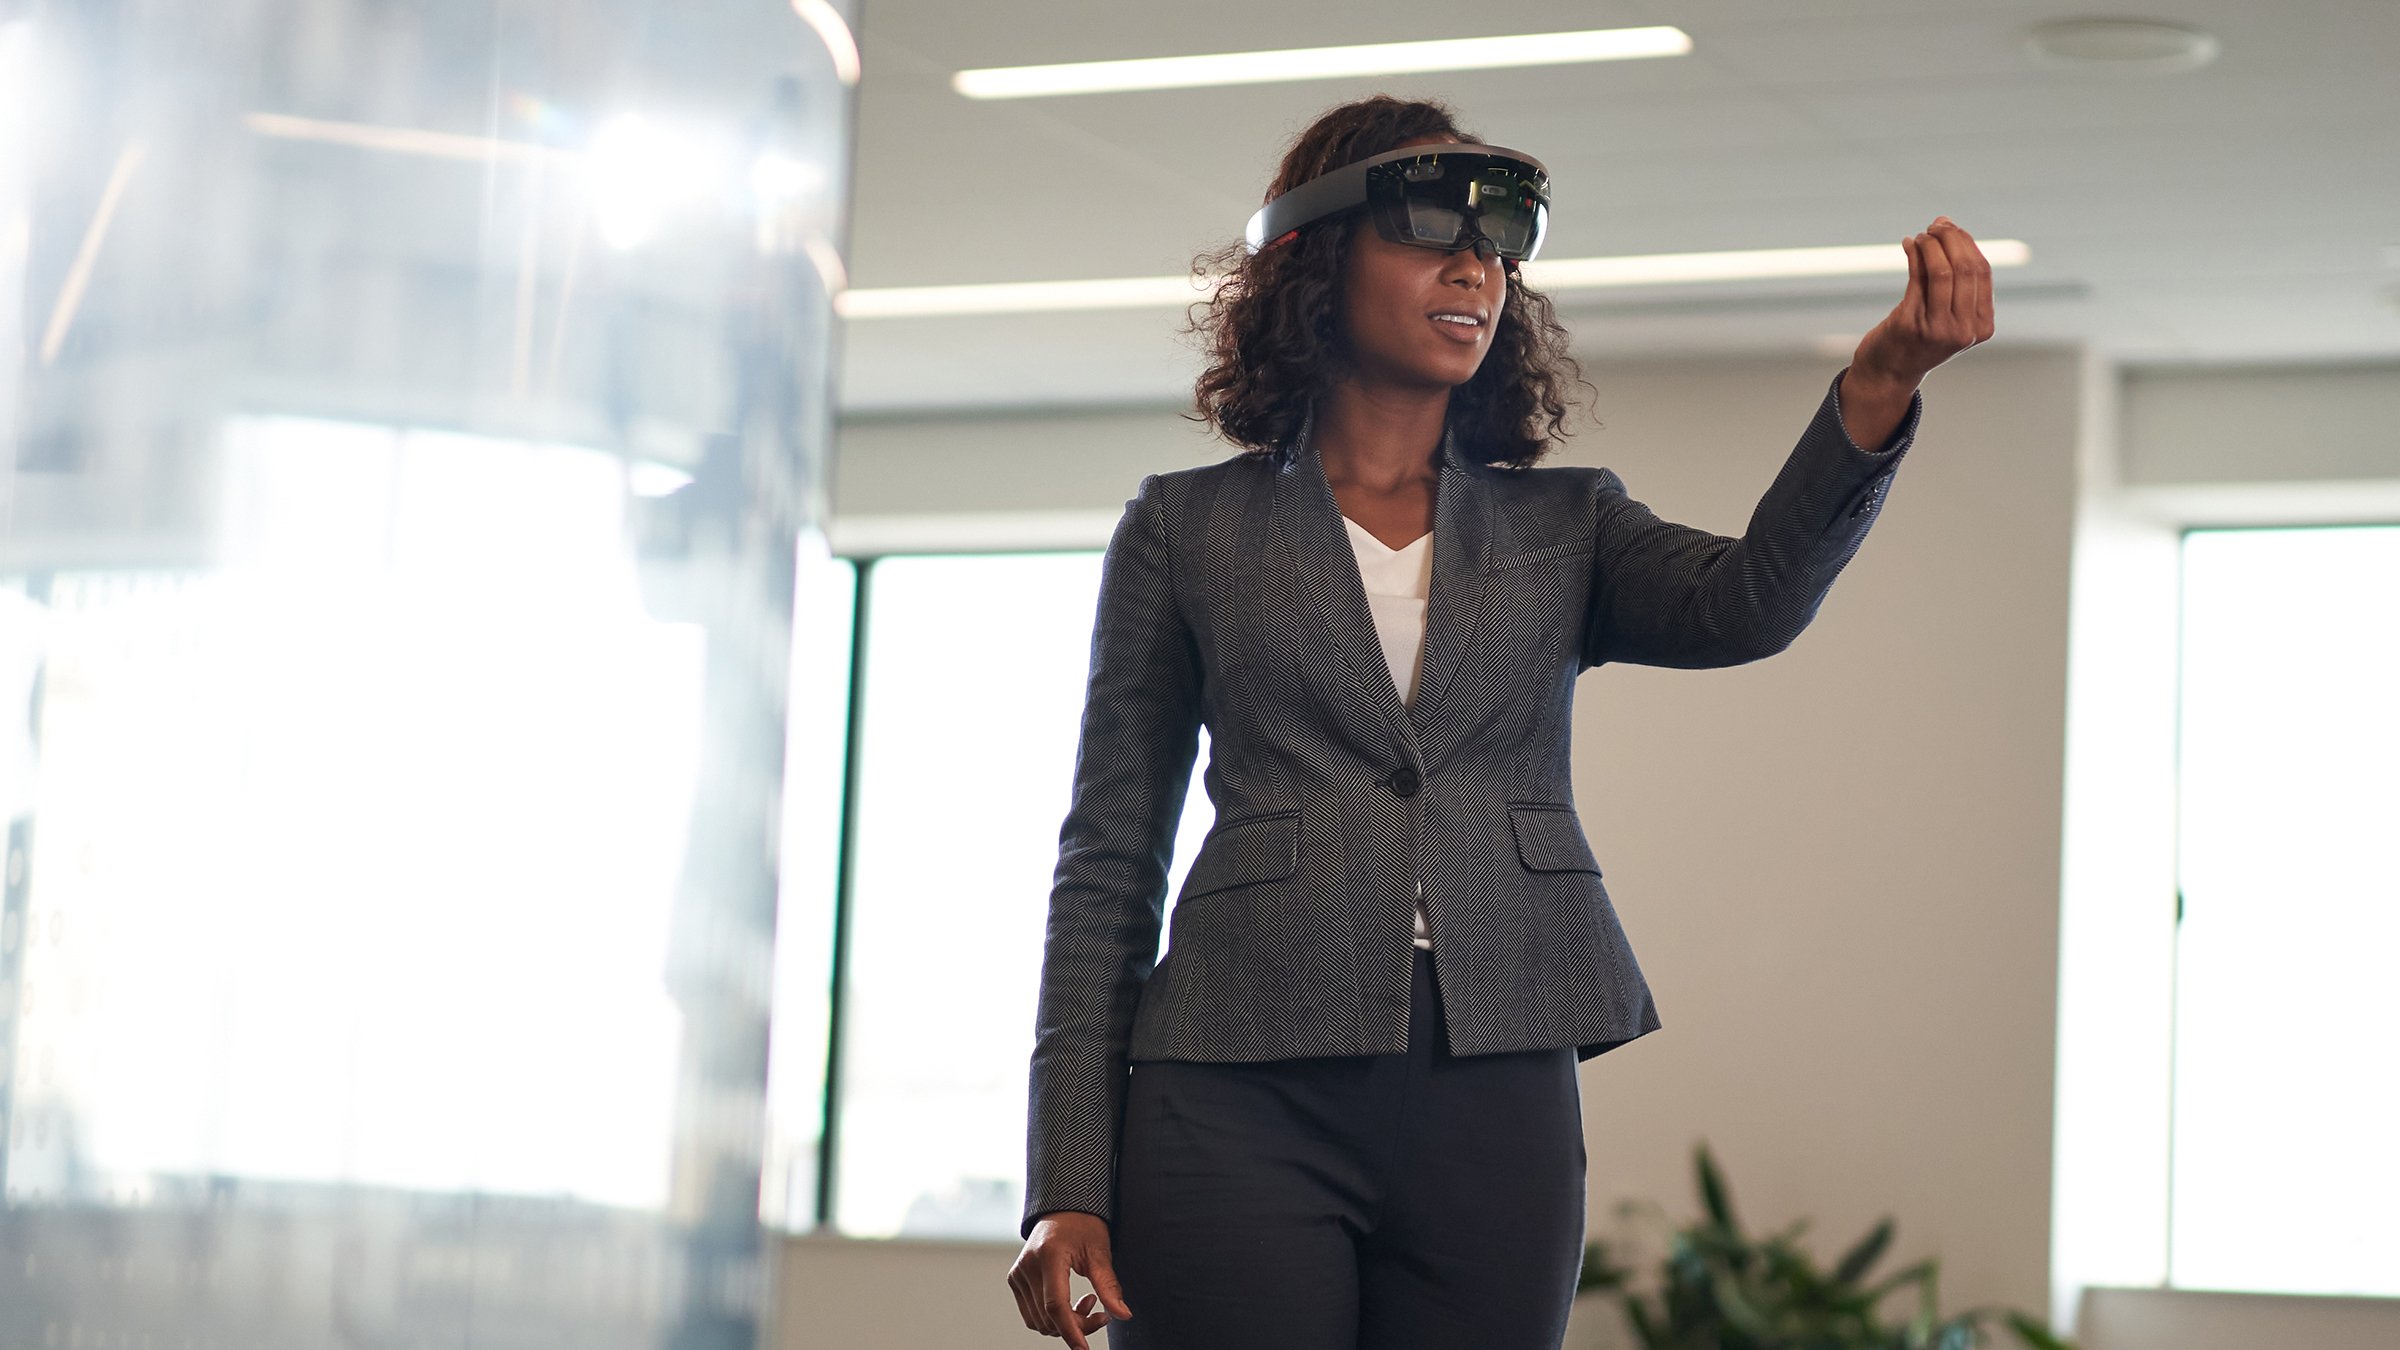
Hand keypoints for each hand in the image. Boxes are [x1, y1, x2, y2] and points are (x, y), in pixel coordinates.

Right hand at [1008, 1211, 1132, 1348]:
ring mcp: (1018, 1274)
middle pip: (1049, 1317)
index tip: (1084, 1349)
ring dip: (1065, 1324)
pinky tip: (1071, 1302)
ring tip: (1089, 1302)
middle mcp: (1027, 1266)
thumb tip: (1123, 1315)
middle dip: (1077, 1326)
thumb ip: (1109, 1286)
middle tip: (1103, 1314)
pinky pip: (1032, 1314)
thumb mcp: (1100, 1252)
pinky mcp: (1015, 1279)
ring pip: (1039, 1321)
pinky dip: (1052, 1317)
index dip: (1071, 1330)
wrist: (1062, 1207)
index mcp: (1048, 1256)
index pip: (1056, 1305)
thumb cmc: (1083, 1225)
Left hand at [1851, 216, 1995, 390]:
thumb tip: (1950, 228)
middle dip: (1950, 238)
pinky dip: (1913, 254)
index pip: (1983, 271)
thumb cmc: (1920, 338)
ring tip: (1920, 235)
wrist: (1889, 373)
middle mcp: (1965, 330)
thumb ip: (1957, 282)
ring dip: (1930, 244)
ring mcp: (1938, 329)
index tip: (1951, 227)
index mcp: (1983, 326)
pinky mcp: (1911, 324)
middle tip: (1934, 225)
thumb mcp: (1950, 314)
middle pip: (1965, 268)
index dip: (1967, 243)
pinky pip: (1917, 277)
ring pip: (1943, 271)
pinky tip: (1908, 244)